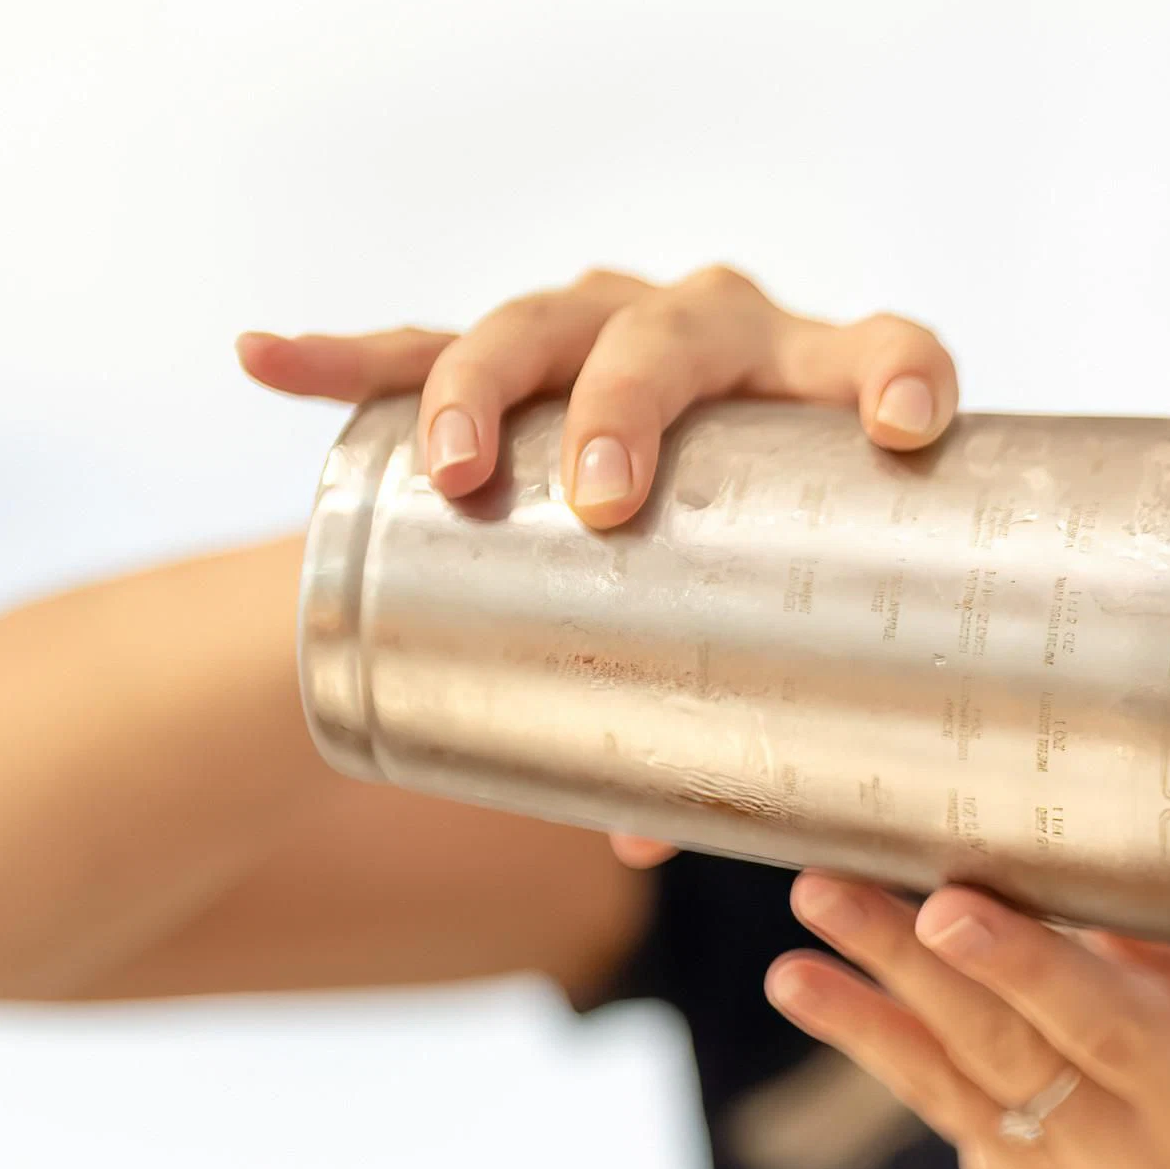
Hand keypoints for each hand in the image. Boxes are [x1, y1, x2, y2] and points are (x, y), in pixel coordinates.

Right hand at [237, 265, 956, 868]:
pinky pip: (412, 344)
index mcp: (819, 386)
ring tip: (451, 466)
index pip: (891, 352)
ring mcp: (606, 324)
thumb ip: (742, 733)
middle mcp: (721, 331)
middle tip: (606, 501)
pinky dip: (339, 357)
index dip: (904, 376)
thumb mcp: (772, 634)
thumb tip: (644, 844)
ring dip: (483, 385)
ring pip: (538, 325)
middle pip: (674, 334)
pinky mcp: (509, 352)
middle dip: (631, 406)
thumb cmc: (761, 579)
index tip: (906, 429)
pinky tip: (264, 358)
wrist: (677, 482)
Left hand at [764, 875, 1169, 1168]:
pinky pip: (923, 1091)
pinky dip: (860, 1029)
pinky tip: (797, 977)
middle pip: (1033, 1046)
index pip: (1122, 1034)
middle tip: (886, 894)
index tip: (977, 910)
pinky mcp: (994, 1162)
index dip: (1044, 975)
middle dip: (961, 969)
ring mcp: (1053, 1161)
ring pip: (962, 1064)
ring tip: (819, 900)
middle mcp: (1131, 1143)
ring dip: (881, 982)